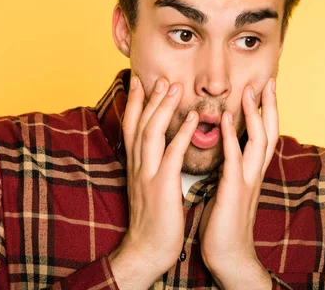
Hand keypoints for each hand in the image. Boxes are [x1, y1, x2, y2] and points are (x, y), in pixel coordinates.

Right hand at [109, 76, 198, 288]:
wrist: (147, 249)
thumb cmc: (153, 219)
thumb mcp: (146, 186)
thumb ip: (149, 165)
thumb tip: (156, 148)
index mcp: (135, 165)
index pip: (132, 127)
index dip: (135, 102)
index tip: (139, 81)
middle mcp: (137, 165)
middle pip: (139, 123)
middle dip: (148, 97)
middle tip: (158, 75)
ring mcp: (148, 174)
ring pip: (151, 132)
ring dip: (163, 107)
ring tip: (174, 86)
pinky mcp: (161, 187)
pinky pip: (172, 154)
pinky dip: (182, 134)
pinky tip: (193, 118)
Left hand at [198, 79, 278, 289]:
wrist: (228, 255)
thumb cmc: (223, 223)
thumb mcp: (229, 189)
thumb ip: (231, 169)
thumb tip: (226, 151)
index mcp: (251, 172)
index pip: (263, 135)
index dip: (264, 112)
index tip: (262, 89)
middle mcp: (254, 173)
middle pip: (269, 132)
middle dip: (270, 105)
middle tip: (268, 80)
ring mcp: (247, 181)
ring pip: (259, 141)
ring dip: (255, 114)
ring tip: (250, 90)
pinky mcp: (234, 191)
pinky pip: (234, 159)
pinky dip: (230, 137)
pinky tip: (223, 119)